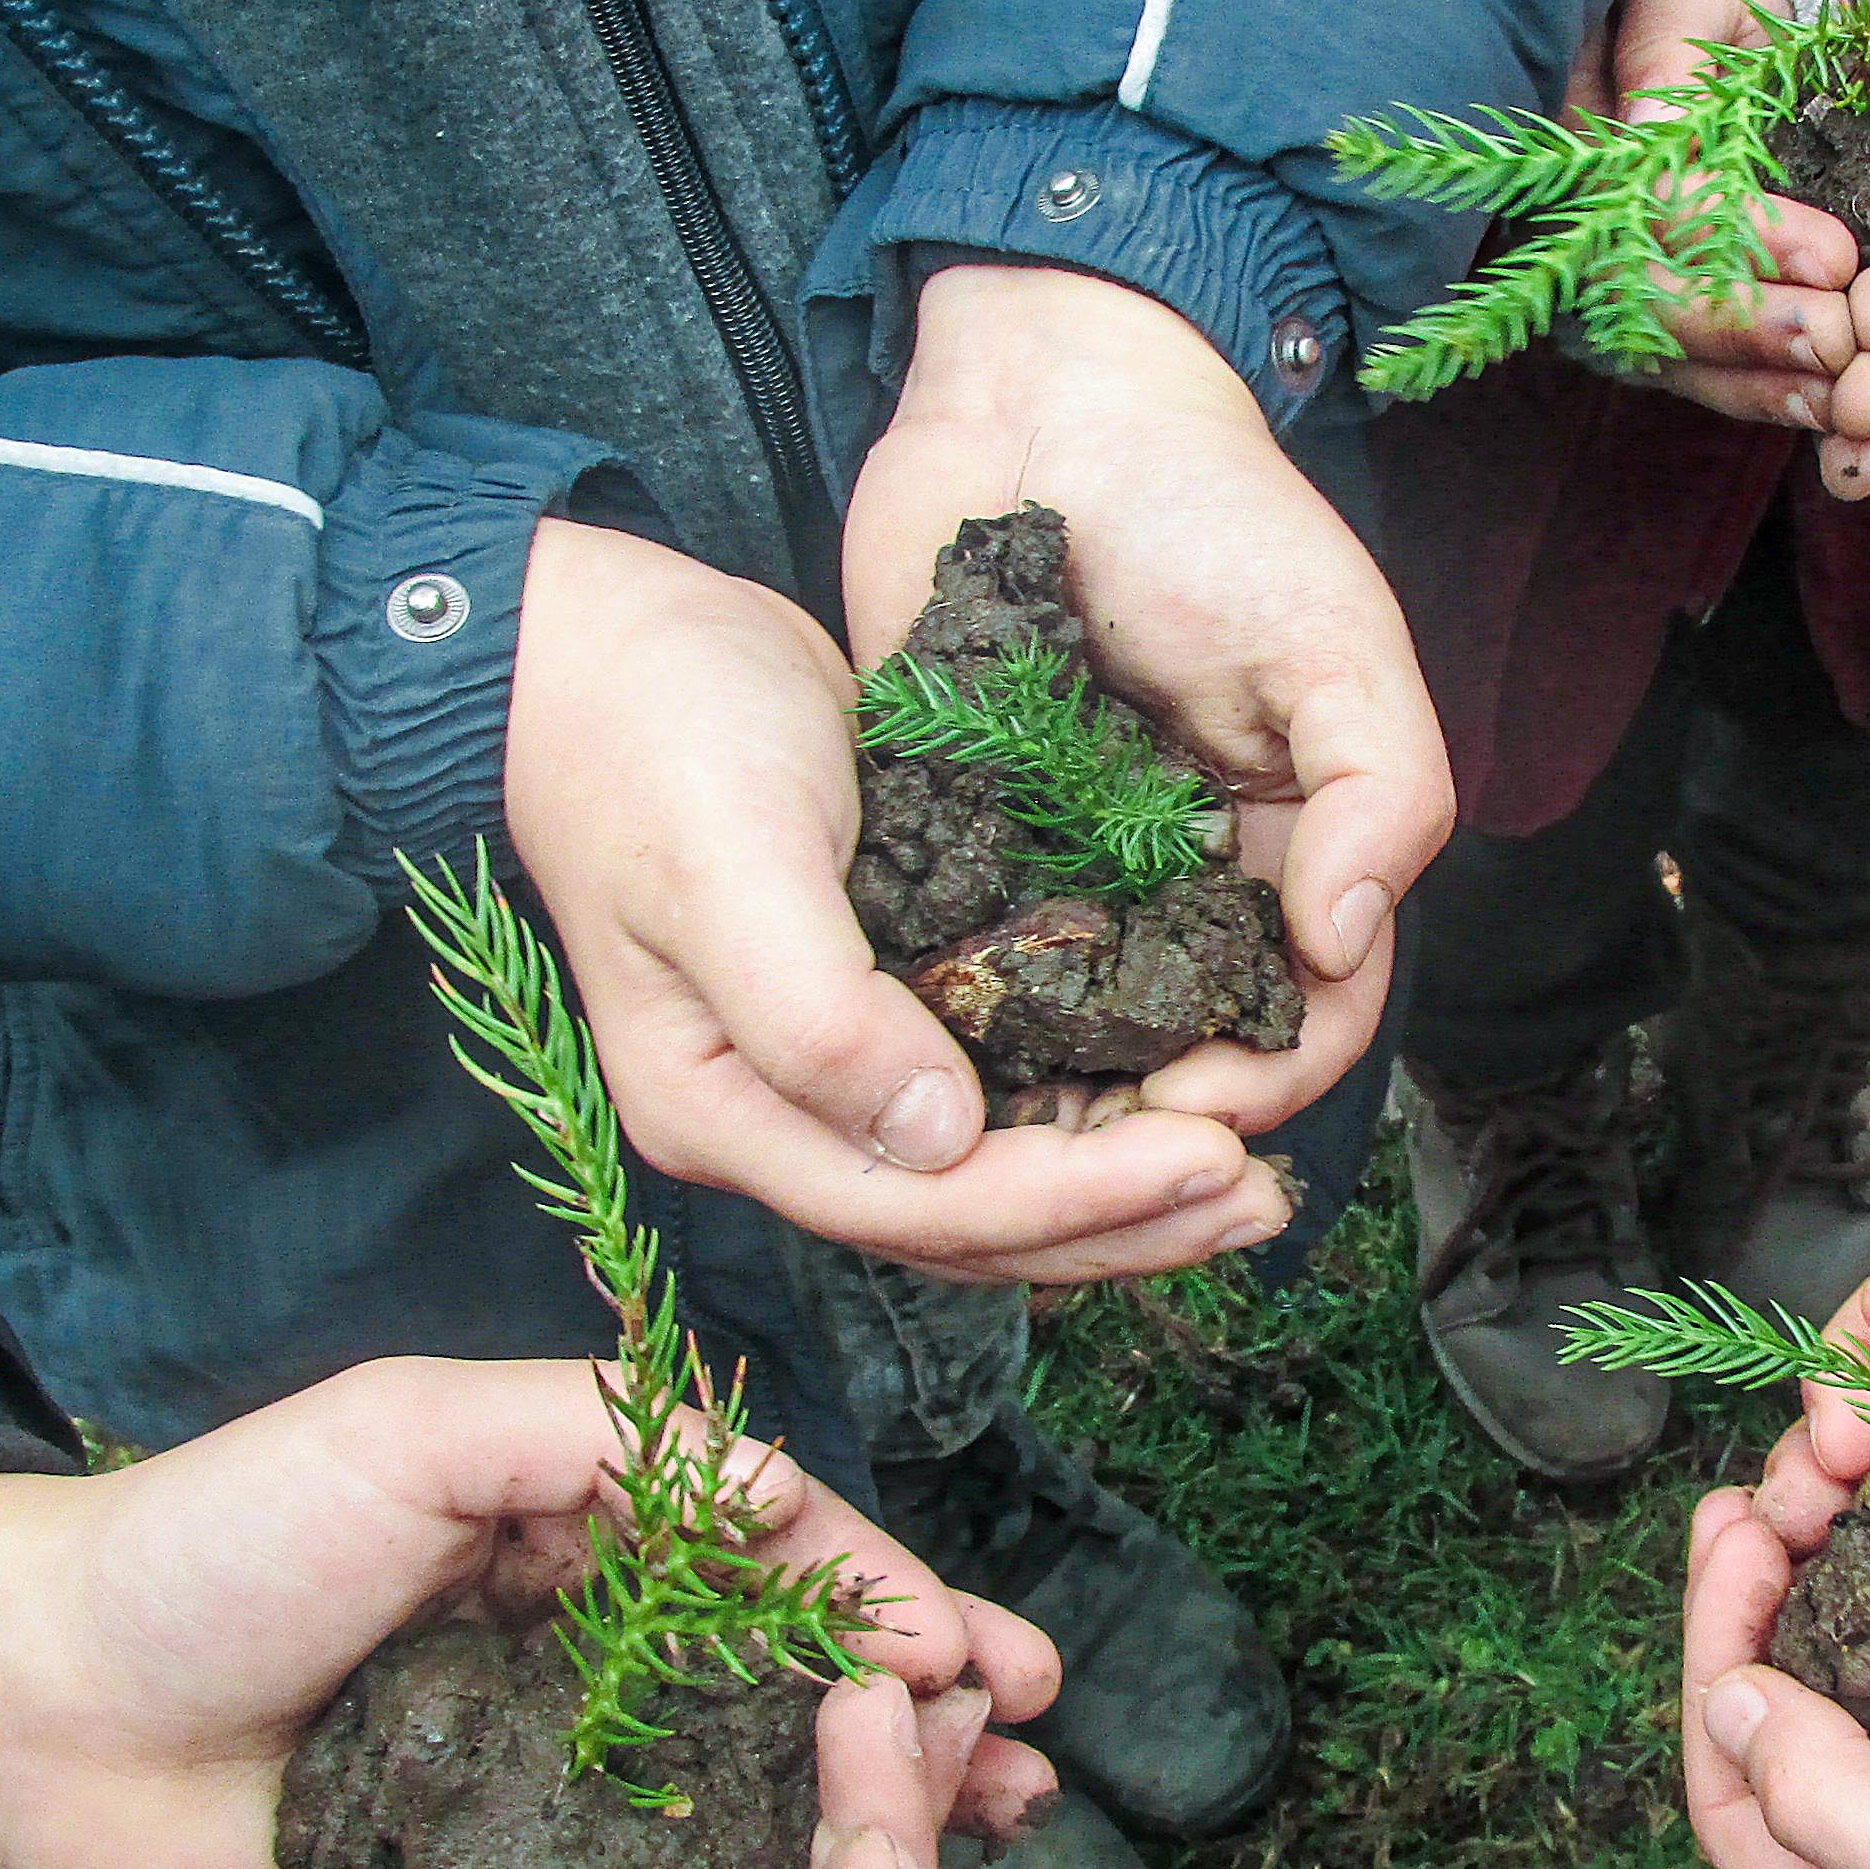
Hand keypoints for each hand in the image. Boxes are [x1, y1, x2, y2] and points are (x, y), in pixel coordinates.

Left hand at [0, 1356, 1061, 1868]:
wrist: (17, 1714)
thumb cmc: (206, 1543)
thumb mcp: (401, 1433)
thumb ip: (585, 1435)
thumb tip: (781, 1490)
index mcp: (565, 1504)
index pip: (767, 1536)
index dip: (881, 1588)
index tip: (971, 1653)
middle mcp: (578, 1624)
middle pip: (788, 1656)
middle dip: (922, 1695)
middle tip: (1031, 1744)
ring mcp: (544, 1750)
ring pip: (746, 1771)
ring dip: (871, 1798)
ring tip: (993, 1835)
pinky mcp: (492, 1868)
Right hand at [507, 522, 1294, 1282]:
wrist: (606, 645)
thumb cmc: (652, 735)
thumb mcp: (726, 861)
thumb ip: (814, 1013)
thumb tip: (939, 1136)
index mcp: (729, 1111)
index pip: (927, 1206)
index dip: (1077, 1201)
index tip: (1213, 1160)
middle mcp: (783, 1116)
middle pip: (973, 1223)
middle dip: (1125, 1222)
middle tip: (1263, 1199)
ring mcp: (831, 1068)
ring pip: (996, 1175)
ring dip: (1122, 1187)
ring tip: (1249, 1182)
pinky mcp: (882, 1002)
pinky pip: (1001, 1096)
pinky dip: (1091, 1112)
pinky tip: (1177, 1095)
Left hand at [840, 263, 1450, 1151]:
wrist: (1044, 402)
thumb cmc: (1214, 509)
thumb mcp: (1334, 638)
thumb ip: (1382, 788)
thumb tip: (1344, 942)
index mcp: (1293, 850)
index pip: (1310, 1013)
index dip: (1269, 1078)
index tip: (1199, 1104)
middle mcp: (1183, 882)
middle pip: (1185, 1050)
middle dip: (1147, 1116)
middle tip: (1082, 1148)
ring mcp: (1067, 869)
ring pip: (1070, 1028)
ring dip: (1045, 1095)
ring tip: (995, 1140)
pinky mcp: (956, 839)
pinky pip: (959, 959)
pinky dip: (949, 1020)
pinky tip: (914, 1061)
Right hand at [1583, 0, 1869, 436]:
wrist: (1704, 14)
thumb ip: (1669, 52)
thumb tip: (1654, 125)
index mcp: (1577, 140)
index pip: (1643, 208)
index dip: (1737, 239)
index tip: (1836, 254)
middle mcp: (1573, 226)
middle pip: (1641, 302)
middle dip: (1745, 326)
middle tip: (1844, 336)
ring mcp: (1606, 284)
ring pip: (1668, 358)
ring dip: (1761, 383)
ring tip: (1849, 391)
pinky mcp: (1650, 321)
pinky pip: (1697, 375)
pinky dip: (1764, 396)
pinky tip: (1829, 406)